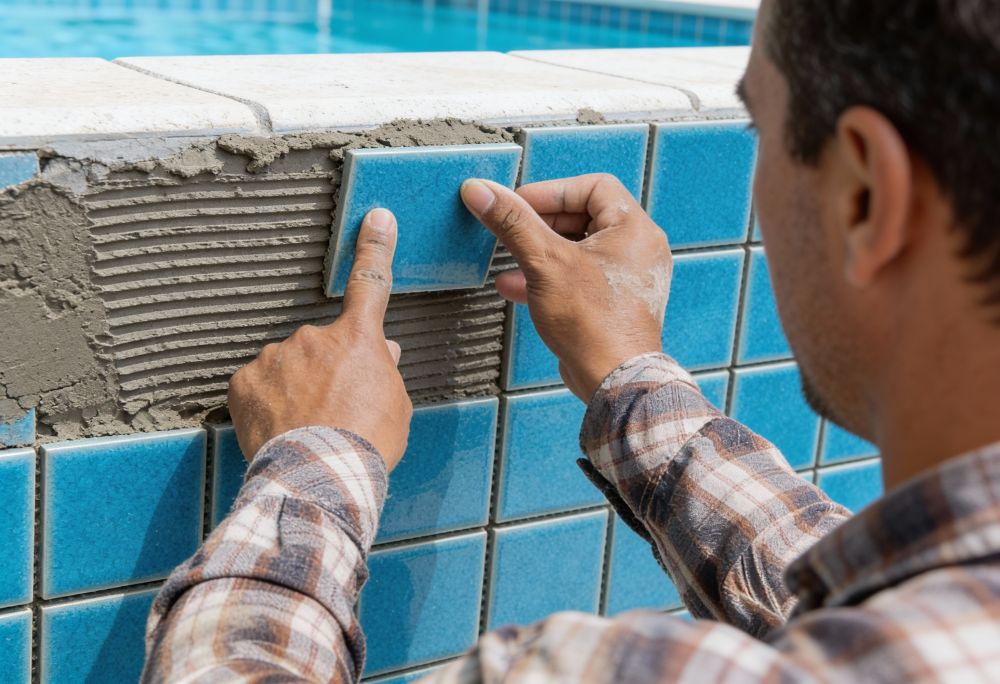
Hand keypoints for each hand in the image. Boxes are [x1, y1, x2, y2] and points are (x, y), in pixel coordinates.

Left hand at [228, 208, 412, 470]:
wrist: (321, 474)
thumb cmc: (366, 443)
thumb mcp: (396, 405)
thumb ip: (385, 372)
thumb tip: (385, 353)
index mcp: (358, 339)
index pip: (371, 283)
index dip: (376, 247)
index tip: (377, 219)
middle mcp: (313, 337)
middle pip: (322, 346)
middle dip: (328, 370)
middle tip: (336, 410)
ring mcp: (276, 357)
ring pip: (287, 365)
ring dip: (295, 388)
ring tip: (308, 428)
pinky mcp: (244, 381)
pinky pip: (257, 385)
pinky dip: (266, 403)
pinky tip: (280, 427)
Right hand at [461, 174, 670, 400]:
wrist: (613, 380)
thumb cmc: (593, 322)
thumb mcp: (544, 262)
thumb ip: (512, 223)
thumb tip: (480, 192)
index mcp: (634, 229)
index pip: (592, 187)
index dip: (551, 191)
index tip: (519, 203)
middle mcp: (638, 250)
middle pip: (584, 216)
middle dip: (541, 223)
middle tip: (511, 227)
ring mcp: (627, 278)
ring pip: (578, 249)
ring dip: (540, 250)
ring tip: (507, 256)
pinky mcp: (613, 303)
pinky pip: (579, 277)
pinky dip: (548, 277)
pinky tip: (513, 285)